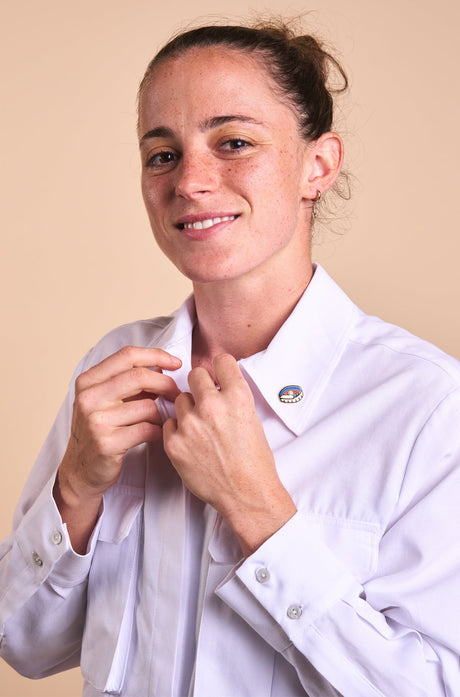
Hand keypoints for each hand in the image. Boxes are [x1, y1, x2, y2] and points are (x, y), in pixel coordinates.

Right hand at [55, 346, 180, 550]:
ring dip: (160, 414)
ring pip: (147, 406)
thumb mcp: (104, 400)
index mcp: (88, 381)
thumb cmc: (99, 431)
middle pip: (140, 376)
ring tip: (157, 422)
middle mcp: (88, 397)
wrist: (79, 471)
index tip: (176, 363)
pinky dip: (157, 432)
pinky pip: (147, 429)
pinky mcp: (107, 443)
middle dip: (166, 384)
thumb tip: (163, 366)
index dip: (156, 355)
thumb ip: (127, 382)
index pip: (127, 355)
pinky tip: (153, 435)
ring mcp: (96, 421)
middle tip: (176, 394)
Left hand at [163, 354, 295, 554]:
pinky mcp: (174, 442)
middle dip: (200, 386)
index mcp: (237, 396)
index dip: (219, 368)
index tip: (217, 374)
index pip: (222, 361)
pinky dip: (177, 430)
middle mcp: (212, 405)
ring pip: (180, 399)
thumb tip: (217, 384)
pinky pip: (169, 423)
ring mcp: (191, 424)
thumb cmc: (254, 461)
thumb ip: (233, 398)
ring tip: (201, 428)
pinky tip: (191, 442)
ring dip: (188, 409)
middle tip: (206, 401)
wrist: (246, 494)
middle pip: (195, 375)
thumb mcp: (252, 419)